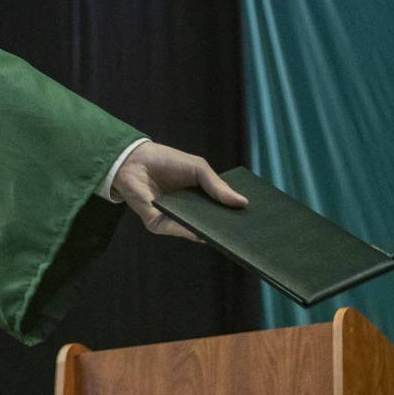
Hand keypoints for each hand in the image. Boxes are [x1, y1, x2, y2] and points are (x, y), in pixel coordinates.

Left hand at [111, 142, 247, 241]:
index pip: (220, 211)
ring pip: (197, 231)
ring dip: (213, 233)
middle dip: (229, 229)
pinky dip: (192, 232)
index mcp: (199, 199)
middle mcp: (188, 212)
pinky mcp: (159, 224)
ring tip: (233, 234)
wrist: (136, 160)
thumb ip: (218, 186)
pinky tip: (206, 231)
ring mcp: (174, 220)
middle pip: (211, 225)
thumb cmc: (167, 161)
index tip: (257, 221)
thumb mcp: (199, 169)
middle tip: (251, 232)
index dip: (236, 216)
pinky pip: (179, 231)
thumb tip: (242, 203)